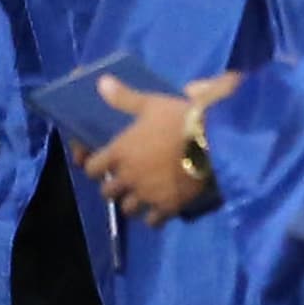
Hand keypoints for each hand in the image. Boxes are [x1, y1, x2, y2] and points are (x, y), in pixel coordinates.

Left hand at [79, 71, 241, 226]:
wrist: (212, 142)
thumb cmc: (178, 119)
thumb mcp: (151, 104)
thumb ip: (124, 98)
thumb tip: (101, 82)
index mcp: (119, 152)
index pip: (91, 168)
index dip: (93, 166)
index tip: (100, 163)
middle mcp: (128, 177)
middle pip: (107, 193)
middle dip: (112, 187)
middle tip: (122, 180)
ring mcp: (147, 195)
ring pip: (127, 209)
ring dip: (131, 203)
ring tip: (140, 195)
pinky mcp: (168, 207)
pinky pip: (152, 222)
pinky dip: (152, 217)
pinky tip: (158, 209)